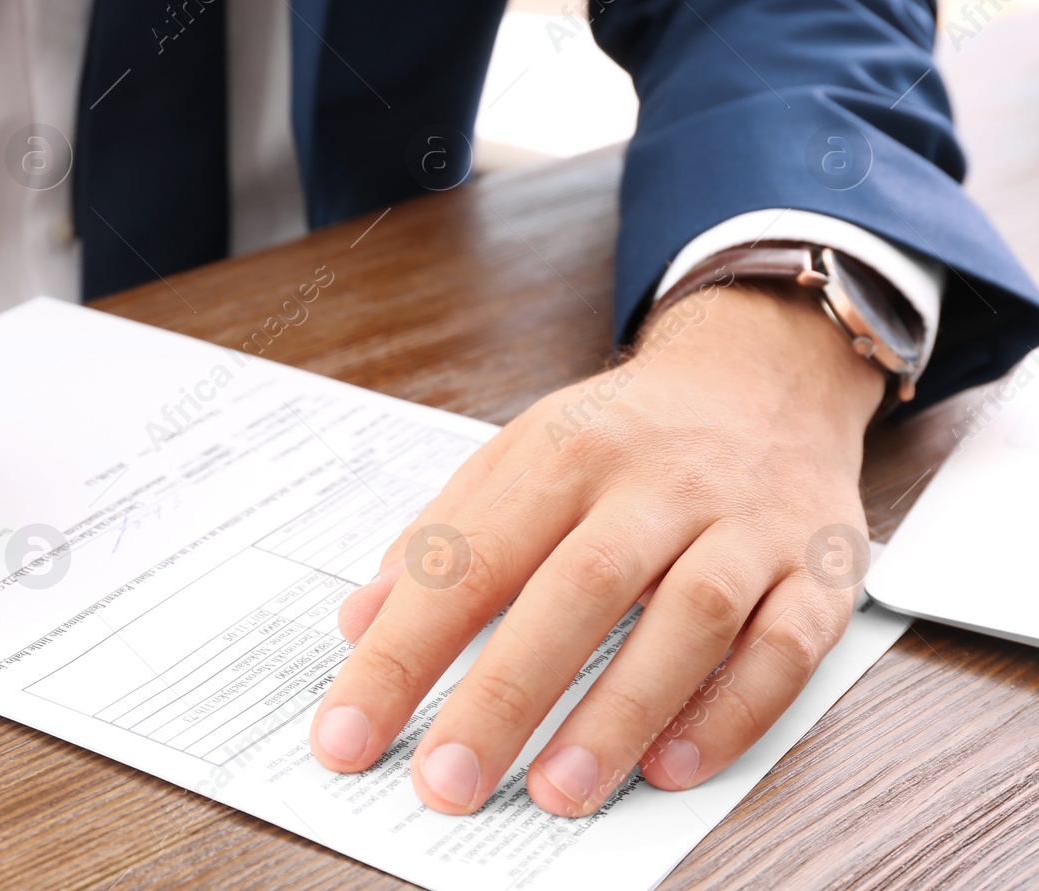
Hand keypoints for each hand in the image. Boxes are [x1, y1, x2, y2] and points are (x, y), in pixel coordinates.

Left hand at [310, 282, 883, 814]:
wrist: (765, 371)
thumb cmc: (624, 433)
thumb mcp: (521, 452)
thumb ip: (444, 533)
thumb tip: (360, 622)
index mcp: (566, 451)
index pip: (469, 559)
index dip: (403, 652)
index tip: (347, 733)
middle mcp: (656, 483)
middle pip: (576, 590)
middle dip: (505, 694)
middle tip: (445, 782)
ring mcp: (745, 524)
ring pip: (690, 620)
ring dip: (621, 713)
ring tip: (555, 796)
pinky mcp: (819, 568)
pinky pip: (785, 647)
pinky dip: (732, 712)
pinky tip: (671, 768)